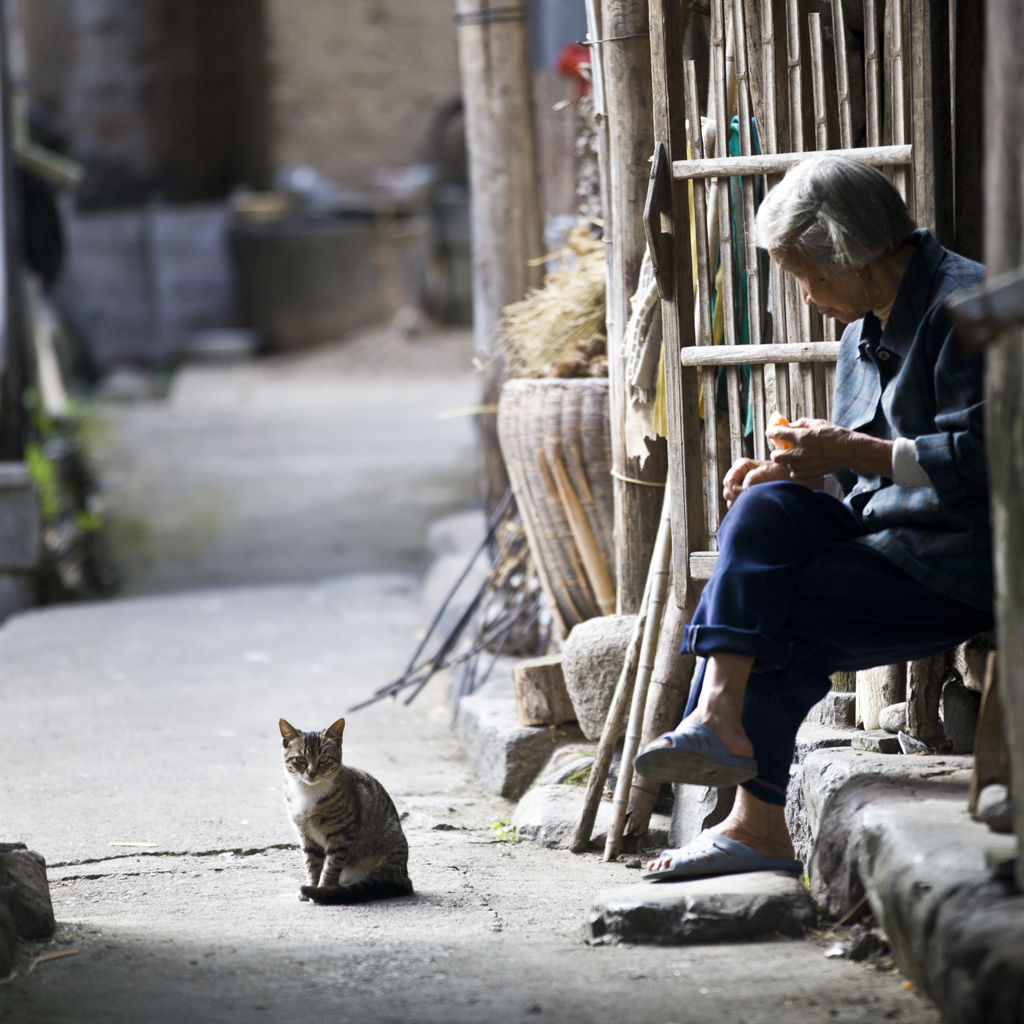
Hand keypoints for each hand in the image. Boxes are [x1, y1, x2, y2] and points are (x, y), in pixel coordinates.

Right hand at [722, 459, 790, 506]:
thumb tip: (740, 491)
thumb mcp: (765, 474)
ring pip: (730, 498)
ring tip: (755, 501)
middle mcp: (739, 475)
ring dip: (740, 502)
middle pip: (727, 491)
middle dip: (737, 497)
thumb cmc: (782, 477)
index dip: (734, 490)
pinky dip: (742, 506)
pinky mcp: (744, 495)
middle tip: (751, 499)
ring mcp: (740, 485)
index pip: (728, 481)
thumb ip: (749, 480)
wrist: (792, 484)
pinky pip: (736, 503)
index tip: (745, 495)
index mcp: (741, 465)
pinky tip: (754, 505)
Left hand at [768, 417, 892, 478]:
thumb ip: (801, 423)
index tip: (770, 432)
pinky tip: (801, 464)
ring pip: (785, 466)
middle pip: (776, 456)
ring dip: (787, 461)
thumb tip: (788, 426)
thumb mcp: (818, 423)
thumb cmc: (835, 434)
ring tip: (793, 457)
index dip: (771, 432)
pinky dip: (795, 470)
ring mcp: (805, 464)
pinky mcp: (810, 473)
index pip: (778, 434)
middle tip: (780, 450)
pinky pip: (795, 474)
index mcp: (802, 436)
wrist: (850, 451)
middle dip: (776, 452)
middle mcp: (801, 452)